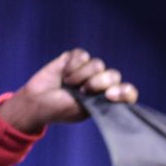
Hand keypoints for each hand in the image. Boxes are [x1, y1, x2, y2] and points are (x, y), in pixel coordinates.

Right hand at [0, 49, 138, 134]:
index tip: (109, 95)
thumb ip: (101, 99)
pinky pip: (82, 55)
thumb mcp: (83, 110)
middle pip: (113, 75)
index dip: (124, 92)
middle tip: (82, 91)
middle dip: (98, 83)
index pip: (128, 93)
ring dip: (81, 75)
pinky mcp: (75, 59)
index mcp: (107, 99)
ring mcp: (88, 70)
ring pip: (97, 64)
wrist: (36, 101)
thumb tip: (115, 89)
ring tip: (69, 83)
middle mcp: (101, 83)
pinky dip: (73, 64)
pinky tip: (64, 73)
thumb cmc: (59, 109)